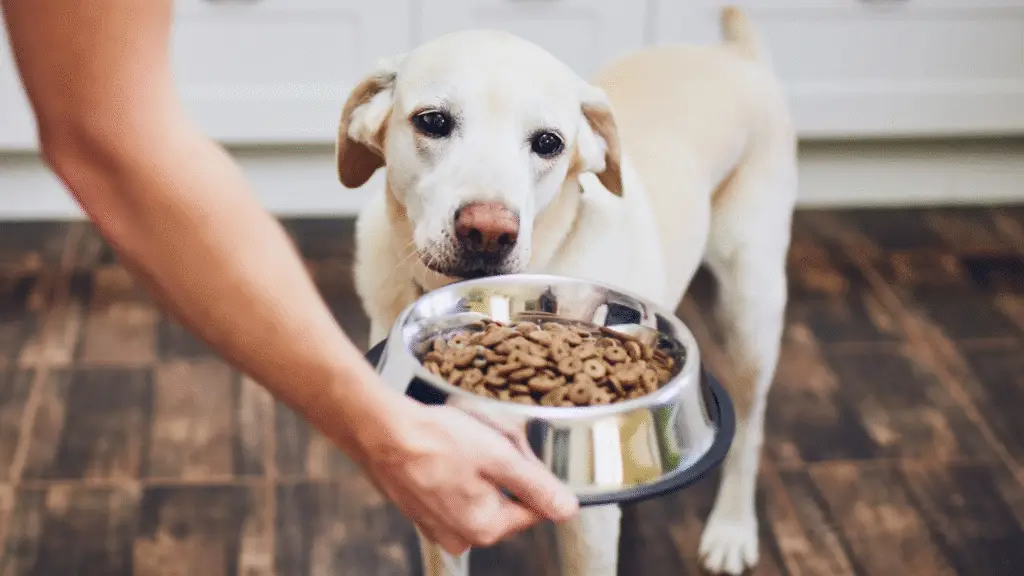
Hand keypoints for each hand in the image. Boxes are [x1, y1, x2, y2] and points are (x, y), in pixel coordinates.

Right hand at [356, 402, 579, 554]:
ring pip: (479, 492)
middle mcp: (460, 535)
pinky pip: (453, 490)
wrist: (380, 430)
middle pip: (505, 499)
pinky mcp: (420, 509)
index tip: (514, 450)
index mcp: (485, 528)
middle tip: (486, 439)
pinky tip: (444, 449)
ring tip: (461, 442)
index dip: (530, 473)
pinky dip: (454, 469)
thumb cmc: (435, 440)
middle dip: (502, 468)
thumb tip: (567, 509)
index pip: (533, 508)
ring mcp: (437, 524)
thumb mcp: (499, 456)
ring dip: (478, 467)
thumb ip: (537, 486)